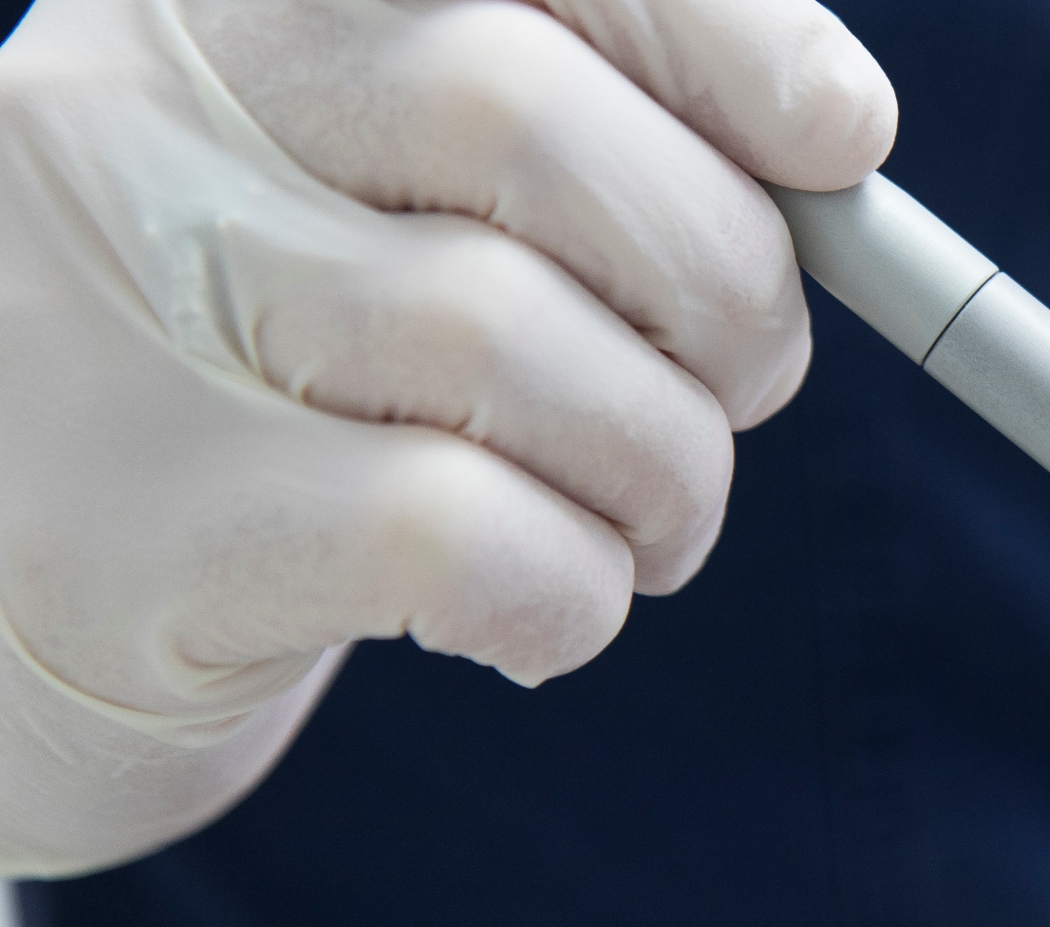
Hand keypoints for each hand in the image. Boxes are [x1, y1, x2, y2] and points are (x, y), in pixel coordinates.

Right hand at [0, 0, 894, 872]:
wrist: (25, 582)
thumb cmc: (283, 371)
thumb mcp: (383, 191)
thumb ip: (572, 141)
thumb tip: (827, 144)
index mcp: (242, 10)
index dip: (720, 27)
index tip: (838, 135)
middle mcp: (156, 123)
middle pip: (522, 121)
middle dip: (719, 280)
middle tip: (748, 381)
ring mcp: (139, 323)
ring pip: (511, 344)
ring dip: (667, 468)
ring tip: (654, 521)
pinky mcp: (152, 530)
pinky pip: (458, 535)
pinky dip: (571, 590)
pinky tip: (551, 612)